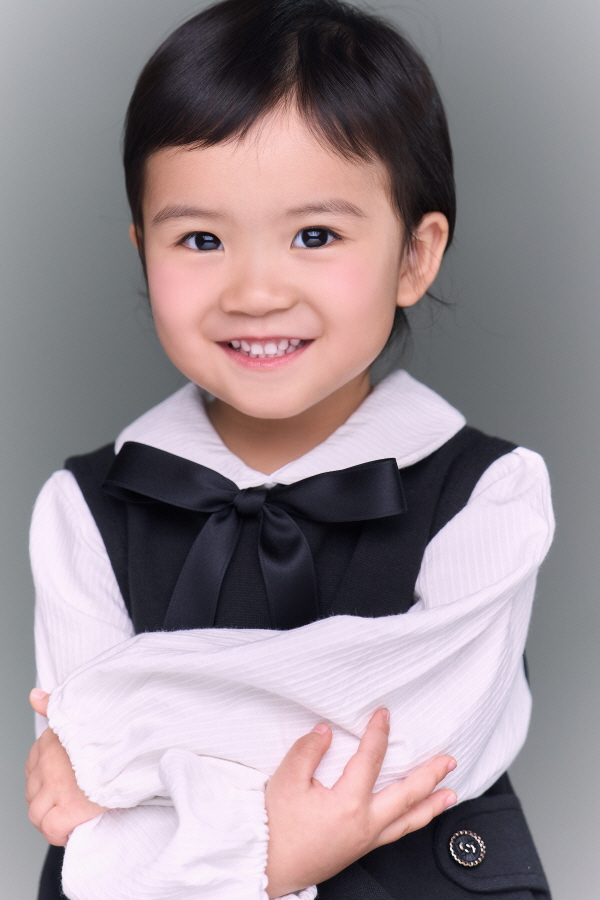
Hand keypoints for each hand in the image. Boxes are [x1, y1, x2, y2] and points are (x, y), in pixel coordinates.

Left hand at [25, 690, 107, 845]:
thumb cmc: (119, 728)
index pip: (32, 764)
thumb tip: (34, 696)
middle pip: (32, 792)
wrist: (141, 741)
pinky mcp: (70, 806)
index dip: (44, 779)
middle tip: (64, 805)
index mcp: (54, 737)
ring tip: (67, 820)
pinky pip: (51, 828)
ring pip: (36, 813)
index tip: (59, 786)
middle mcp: (50, 761)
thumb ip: (56, 706)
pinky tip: (71, 830)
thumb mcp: (86, 712)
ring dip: (49, 820)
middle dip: (44, 802)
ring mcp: (57, 785)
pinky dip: (58, 833)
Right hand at [265, 709, 455, 897]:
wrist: (269, 868)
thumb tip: (325, 731)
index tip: (384, 715)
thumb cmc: (276, 827)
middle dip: (431, 776)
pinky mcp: (360, 850)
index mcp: (348, 804)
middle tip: (448, 761)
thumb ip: (307, 751)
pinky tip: (416, 816)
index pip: (371, 760)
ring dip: (432, 805)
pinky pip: (396, 834)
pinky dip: (413, 822)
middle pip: (407, 796)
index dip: (379, 734)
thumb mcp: (285, 781)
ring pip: (408, 821)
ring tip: (450, 794)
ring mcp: (366, 840)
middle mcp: (365, 824)